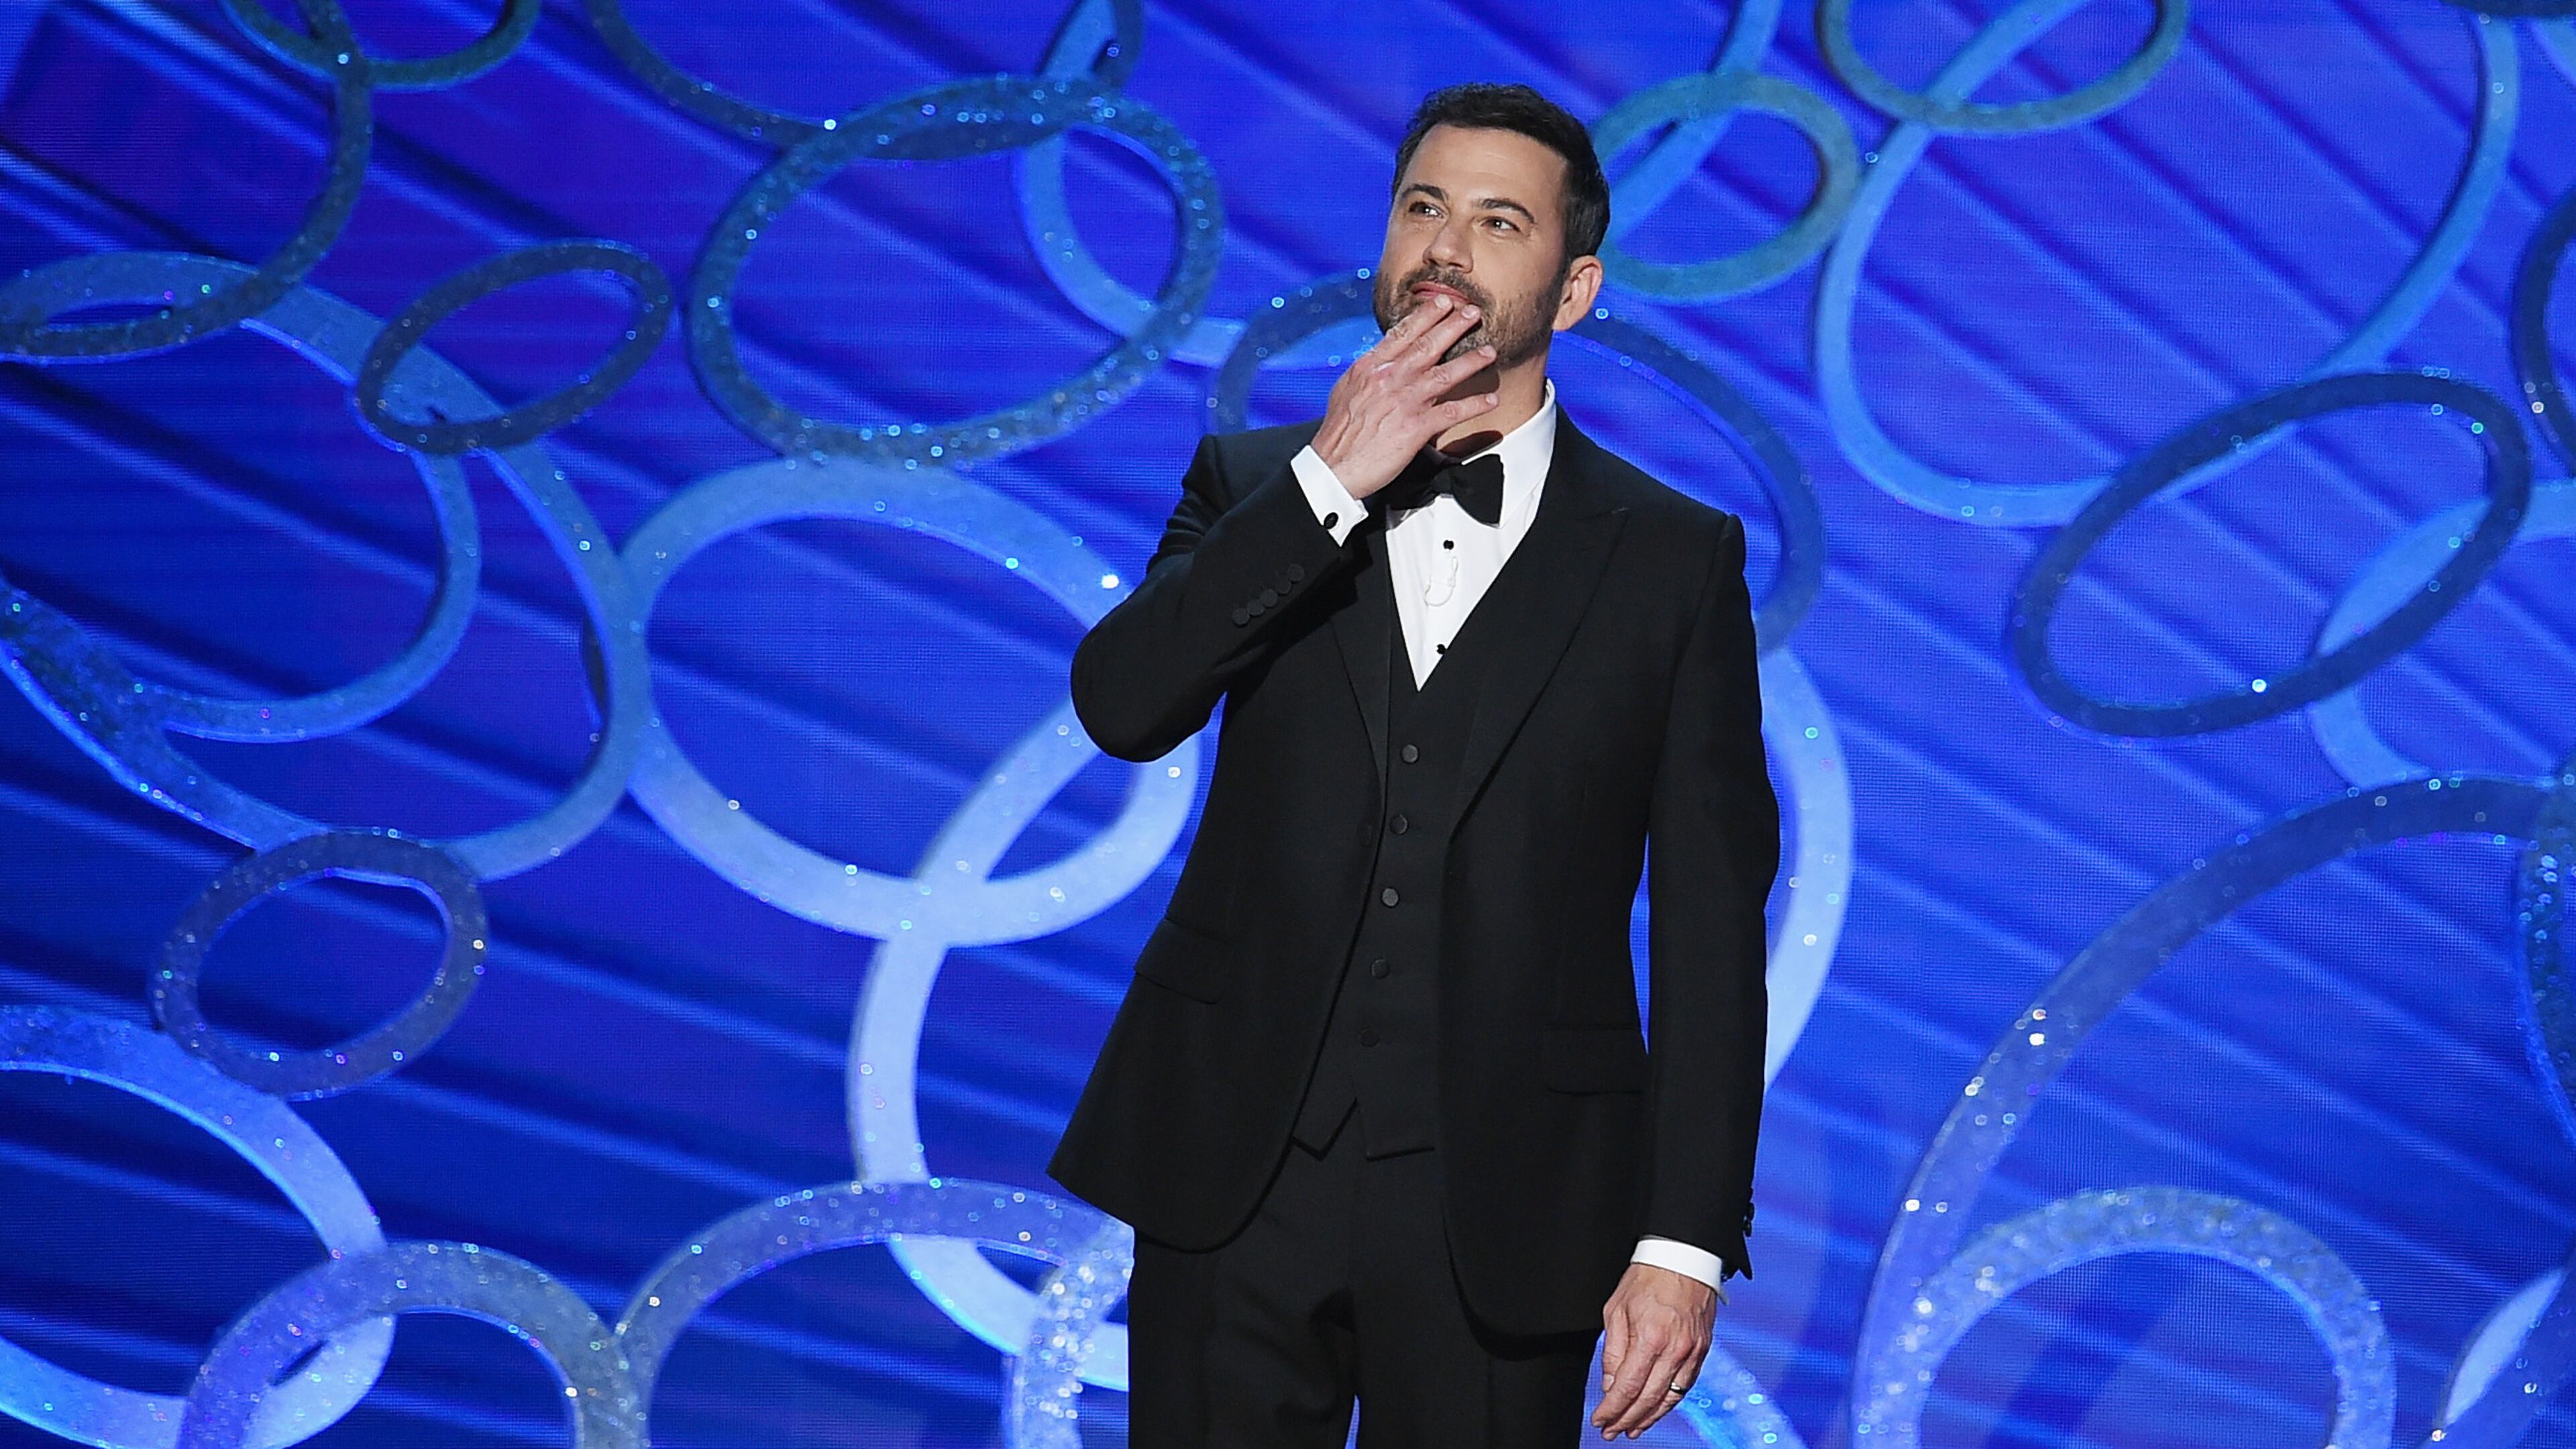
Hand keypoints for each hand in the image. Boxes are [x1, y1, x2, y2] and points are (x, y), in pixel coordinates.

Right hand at [1308, 292, 1500, 498]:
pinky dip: (1474, 405)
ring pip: (1445, 374)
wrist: (1333, 467)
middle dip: (1454, 326)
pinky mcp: (1416, 427)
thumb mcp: (1346, 391)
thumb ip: (1367, 373)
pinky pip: (1452, 411)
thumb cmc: (1338, 434)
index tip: (1442, 302)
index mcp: (1370, 367)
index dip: (1426, 315)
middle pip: (1428, 345)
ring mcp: (1404, 401)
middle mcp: (1389, 378)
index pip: (1402, 333)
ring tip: (1489, 352)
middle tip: (1473, 313)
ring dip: (1471, 361)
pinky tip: (1491, 400)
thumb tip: (1379, 361)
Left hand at [1593, 1262, 1715, 1439]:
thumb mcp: (1616, 1309)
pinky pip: (1686, 1385)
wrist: (1684, 1258)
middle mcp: (1675, 1350)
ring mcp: (1692, 1352)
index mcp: (1650, 1338)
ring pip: (1670, 1398)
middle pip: (1649, 1398)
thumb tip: (1611, 1385)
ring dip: (1650, 1417)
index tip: (1600, 1420)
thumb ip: (1613, 1350)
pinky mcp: (1702, 1350)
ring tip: (1633, 1429)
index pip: (1627, 1387)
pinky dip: (1670, 1402)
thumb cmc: (1647, 1278)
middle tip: (1612, 1432)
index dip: (1612, 1409)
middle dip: (1628, 1420)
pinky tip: (1657, 1409)